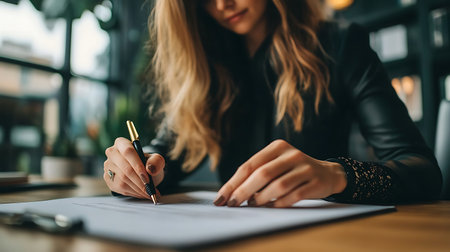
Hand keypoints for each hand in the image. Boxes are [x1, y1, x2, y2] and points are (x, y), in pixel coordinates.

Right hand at [103, 137, 164, 198]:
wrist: (143, 173)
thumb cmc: (148, 164)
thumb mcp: (156, 160)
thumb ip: (156, 161)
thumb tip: (150, 169)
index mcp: (122, 143)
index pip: (128, 151)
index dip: (137, 165)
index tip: (147, 178)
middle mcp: (112, 153)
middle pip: (125, 168)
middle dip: (140, 181)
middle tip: (150, 189)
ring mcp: (108, 166)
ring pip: (123, 180)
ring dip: (138, 188)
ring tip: (149, 193)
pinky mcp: (107, 178)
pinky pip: (120, 188)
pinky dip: (133, 192)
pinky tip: (142, 193)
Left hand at [214, 139, 346, 207]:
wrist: (327, 174)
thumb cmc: (293, 171)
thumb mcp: (276, 164)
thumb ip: (257, 174)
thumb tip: (231, 193)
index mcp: (277, 147)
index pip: (250, 165)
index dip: (234, 182)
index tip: (222, 197)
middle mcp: (291, 154)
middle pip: (262, 174)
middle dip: (244, 191)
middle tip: (233, 204)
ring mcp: (305, 167)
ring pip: (278, 185)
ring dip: (262, 198)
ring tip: (253, 204)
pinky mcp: (315, 181)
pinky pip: (294, 195)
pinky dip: (279, 203)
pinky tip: (272, 206)